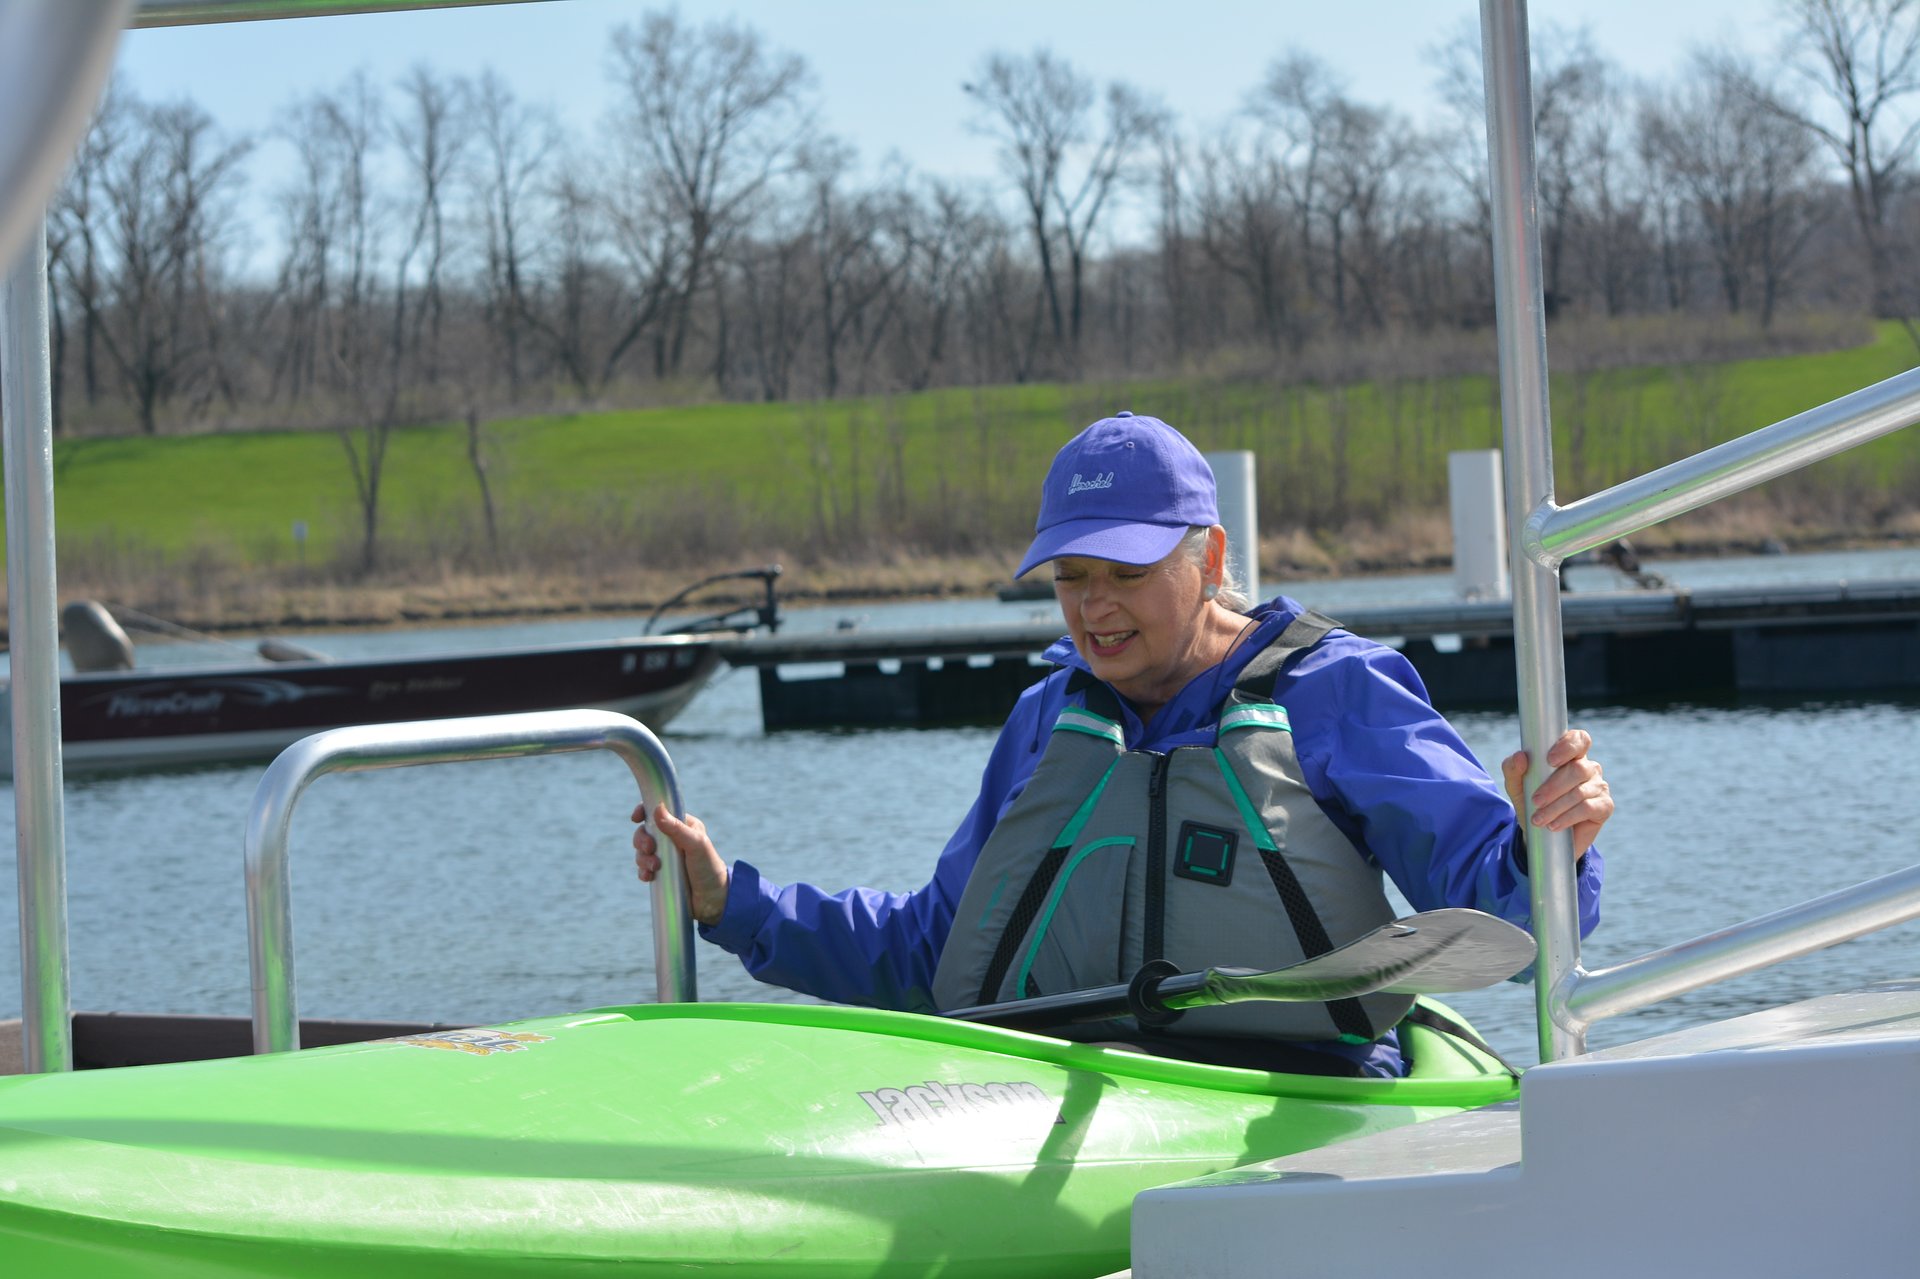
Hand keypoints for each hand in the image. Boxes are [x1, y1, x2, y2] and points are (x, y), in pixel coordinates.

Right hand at [632, 802, 730, 926]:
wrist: (712, 900)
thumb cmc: (709, 868)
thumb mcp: (696, 845)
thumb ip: (677, 828)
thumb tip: (657, 809)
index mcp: (683, 826)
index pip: (660, 812)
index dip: (645, 812)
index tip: (636, 818)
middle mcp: (673, 839)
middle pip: (646, 832)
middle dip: (642, 840)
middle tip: (649, 849)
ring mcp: (665, 857)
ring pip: (642, 851)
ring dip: (643, 858)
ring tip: (654, 867)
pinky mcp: (660, 873)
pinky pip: (643, 869)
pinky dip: (643, 872)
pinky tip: (649, 877)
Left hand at [1501, 728, 1613, 860]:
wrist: (1543, 834)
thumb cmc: (1532, 802)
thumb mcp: (1516, 786)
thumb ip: (1513, 769)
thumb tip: (1520, 756)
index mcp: (1570, 755)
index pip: (1579, 739)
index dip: (1568, 746)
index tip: (1550, 760)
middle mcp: (1588, 767)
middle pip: (1578, 769)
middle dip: (1554, 786)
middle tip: (1536, 801)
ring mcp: (1599, 786)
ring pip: (1580, 791)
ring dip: (1556, 807)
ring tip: (1539, 819)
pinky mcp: (1604, 806)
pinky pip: (1589, 808)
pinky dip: (1568, 817)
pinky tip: (1554, 825)